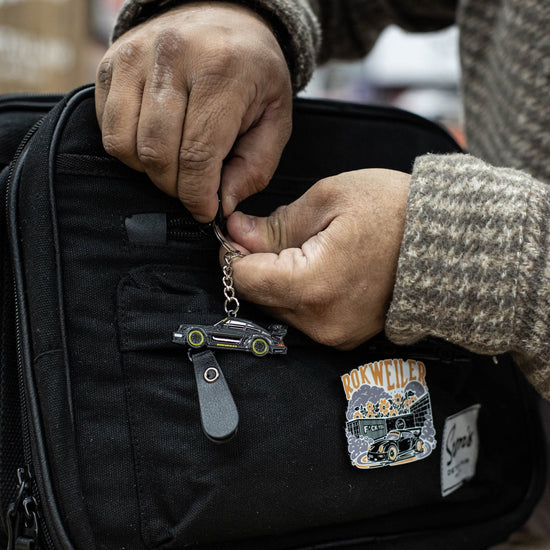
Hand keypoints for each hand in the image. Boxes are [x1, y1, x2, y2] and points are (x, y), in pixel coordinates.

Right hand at [95, 2, 291, 221]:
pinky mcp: (111, 62)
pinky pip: (107, 128)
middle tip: (193, 189)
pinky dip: (129, 150)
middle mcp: (173, 56)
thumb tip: (221, 206)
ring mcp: (135, 55)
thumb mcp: (276, 117)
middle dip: (175, 188)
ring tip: (175, 165)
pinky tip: (155, 143)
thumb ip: (255, 167)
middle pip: (157, 154)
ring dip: (149, 171)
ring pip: (124, 145)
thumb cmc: (253, 70)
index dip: (199, 196)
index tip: (205, 212)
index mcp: (223, 70)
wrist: (223, 14)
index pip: (198, 155)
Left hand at [225, 169, 410, 348]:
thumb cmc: (396, 212)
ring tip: (306, 247)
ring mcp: (335, 334)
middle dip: (256, 263)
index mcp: (313, 286)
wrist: (448, 241)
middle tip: (273, 232)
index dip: (233, 251)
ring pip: (278, 307)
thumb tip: (236, 233)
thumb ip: (275, 224)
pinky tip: (318, 266)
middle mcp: (321, 322)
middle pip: (258, 296)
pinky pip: (303, 315)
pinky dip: (299, 292)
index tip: (239, 230)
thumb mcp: (329, 200)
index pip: (243, 278)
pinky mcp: (345, 336)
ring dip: (277, 278)